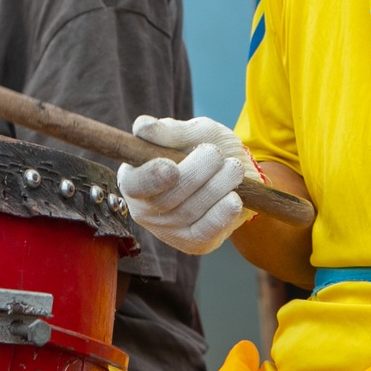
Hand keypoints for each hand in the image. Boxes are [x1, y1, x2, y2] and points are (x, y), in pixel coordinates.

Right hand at [117, 116, 255, 254]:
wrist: (236, 173)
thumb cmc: (207, 150)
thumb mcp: (193, 133)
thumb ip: (170, 131)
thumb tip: (143, 127)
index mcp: (135, 178)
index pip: (134, 184)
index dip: (150, 178)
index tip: (171, 167)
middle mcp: (145, 209)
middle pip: (165, 200)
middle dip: (196, 174)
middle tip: (216, 154)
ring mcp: (168, 230)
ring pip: (188, 213)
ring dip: (216, 187)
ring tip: (233, 168)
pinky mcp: (192, 243)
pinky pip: (204, 232)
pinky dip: (222, 214)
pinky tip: (234, 198)